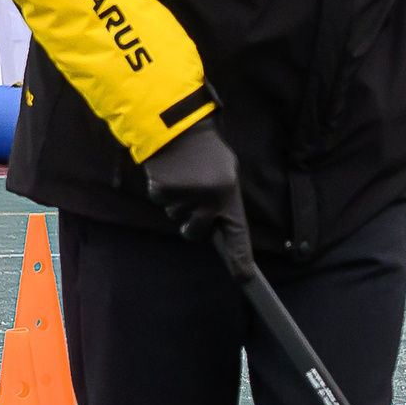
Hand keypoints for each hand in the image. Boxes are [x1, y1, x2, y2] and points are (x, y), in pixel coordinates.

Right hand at [142, 121, 248, 261]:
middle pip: (195, 233)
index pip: (238, 234)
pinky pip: (161, 201)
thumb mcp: (226, 173)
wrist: (179, 125)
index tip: (244, 279)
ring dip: (177, 203)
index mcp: (229, 195)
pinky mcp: (162, 191)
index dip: (240, 259)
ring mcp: (184, 197)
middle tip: (192, 200)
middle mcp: (208, 200)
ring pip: (176, 216)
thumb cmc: (207, 150)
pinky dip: (162, 191)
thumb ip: (224, 200)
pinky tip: (169, 172)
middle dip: (191, 224)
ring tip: (183, 177)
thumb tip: (218, 226)